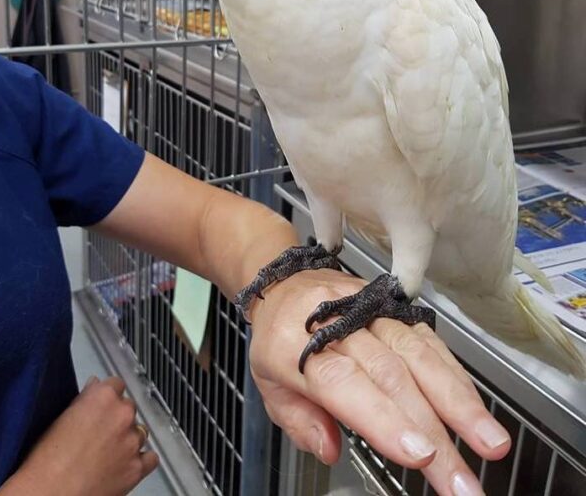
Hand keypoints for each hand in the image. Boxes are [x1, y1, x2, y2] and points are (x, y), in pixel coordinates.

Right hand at [2, 377, 157, 495]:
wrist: (50, 495)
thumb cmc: (46, 460)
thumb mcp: (59, 420)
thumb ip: (83, 401)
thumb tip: (94, 389)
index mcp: (104, 397)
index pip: (115, 384)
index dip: (106, 396)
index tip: (100, 406)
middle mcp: (123, 414)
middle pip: (128, 408)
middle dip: (116, 418)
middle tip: (99, 434)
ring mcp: (133, 441)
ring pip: (140, 431)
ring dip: (128, 438)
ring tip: (108, 453)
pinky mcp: (137, 468)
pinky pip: (150, 458)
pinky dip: (141, 459)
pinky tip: (126, 464)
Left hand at [249, 269, 510, 495]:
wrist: (285, 282)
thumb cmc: (278, 339)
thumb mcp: (268, 383)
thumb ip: (299, 420)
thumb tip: (329, 448)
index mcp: (295, 344)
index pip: (344, 381)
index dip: (383, 418)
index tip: (419, 454)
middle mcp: (338, 323)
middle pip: (391, 375)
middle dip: (434, 430)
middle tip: (463, 480)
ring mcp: (370, 312)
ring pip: (419, 354)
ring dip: (460, 402)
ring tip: (490, 443)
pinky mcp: (394, 308)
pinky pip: (429, 340)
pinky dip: (456, 377)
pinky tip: (476, 407)